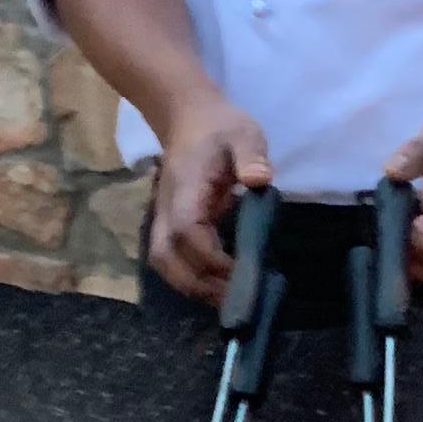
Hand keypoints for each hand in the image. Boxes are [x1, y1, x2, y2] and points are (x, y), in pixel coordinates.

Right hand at [148, 94, 272, 303]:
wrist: (189, 120)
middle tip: (239, 300)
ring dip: (193, 288)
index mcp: (185, 187)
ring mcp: (163, 220)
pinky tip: (220, 289)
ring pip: (165, 264)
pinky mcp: (168, 228)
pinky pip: (171, 262)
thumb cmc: (220, 129)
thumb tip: (259, 180)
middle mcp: (166, 208)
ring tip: (230, 301)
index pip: (187, 229)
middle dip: (199, 284)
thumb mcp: (243, 133)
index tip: (242, 270)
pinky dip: (191, 281)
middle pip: (167, 257)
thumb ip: (251, 155)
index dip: (210, 255)